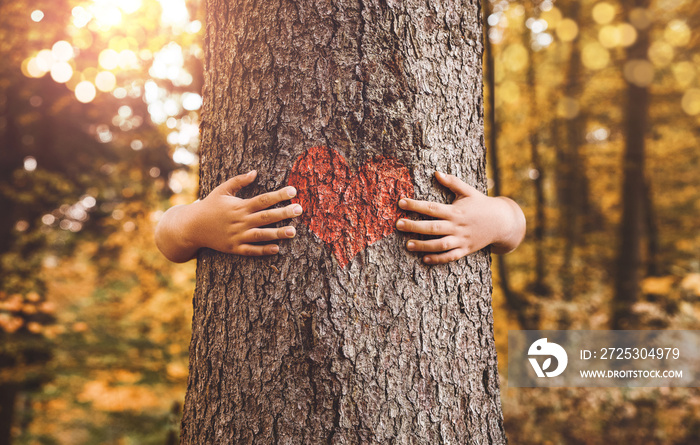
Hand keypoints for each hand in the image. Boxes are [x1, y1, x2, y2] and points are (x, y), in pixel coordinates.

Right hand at [155, 170, 302, 261]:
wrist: (192, 227)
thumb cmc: (209, 206)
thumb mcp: (222, 190)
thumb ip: (239, 181)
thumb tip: (255, 172)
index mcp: (239, 206)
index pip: (263, 199)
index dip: (279, 195)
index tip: (294, 191)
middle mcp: (240, 221)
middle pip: (266, 217)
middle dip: (284, 213)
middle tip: (300, 210)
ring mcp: (237, 236)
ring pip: (261, 235)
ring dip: (278, 233)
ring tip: (293, 231)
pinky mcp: (234, 248)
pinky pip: (251, 250)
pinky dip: (263, 250)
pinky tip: (277, 249)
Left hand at [395, 171, 524, 263]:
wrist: (502, 222)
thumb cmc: (482, 204)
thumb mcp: (468, 191)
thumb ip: (452, 182)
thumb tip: (437, 172)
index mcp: (456, 210)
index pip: (432, 207)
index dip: (415, 205)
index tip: (401, 202)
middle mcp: (457, 226)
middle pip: (433, 227)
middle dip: (414, 226)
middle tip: (398, 224)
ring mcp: (462, 240)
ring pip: (440, 245)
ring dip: (423, 245)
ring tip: (408, 245)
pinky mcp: (466, 250)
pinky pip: (450, 256)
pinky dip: (438, 259)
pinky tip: (425, 259)